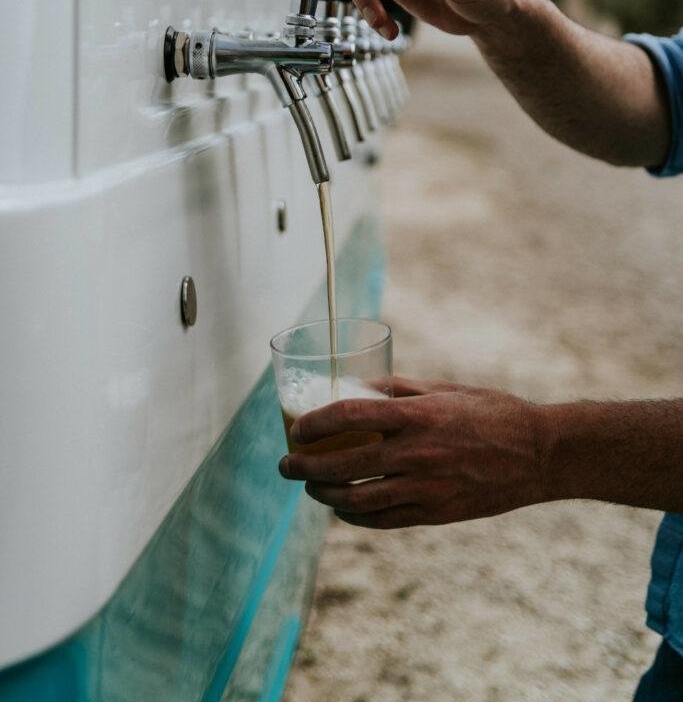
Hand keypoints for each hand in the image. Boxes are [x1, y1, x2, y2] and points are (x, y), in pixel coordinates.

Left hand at [278, 376, 545, 528]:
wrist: (540, 454)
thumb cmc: (494, 412)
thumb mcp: (447, 389)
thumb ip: (401, 389)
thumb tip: (361, 387)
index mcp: (418, 415)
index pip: (349, 415)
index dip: (315, 422)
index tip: (296, 427)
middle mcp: (416, 454)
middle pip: (343, 464)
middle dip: (304, 466)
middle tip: (285, 465)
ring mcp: (425, 488)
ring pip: (357, 501)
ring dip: (324, 495)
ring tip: (309, 487)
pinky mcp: (435, 513)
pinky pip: (383, 521)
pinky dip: (355, 516)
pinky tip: (342, 508)